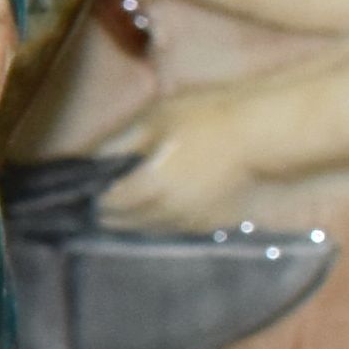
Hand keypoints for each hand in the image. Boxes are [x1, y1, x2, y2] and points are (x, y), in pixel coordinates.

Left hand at [101, 98, 269, 229]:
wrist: (263, 135)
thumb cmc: (207, 119)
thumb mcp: (155, 119)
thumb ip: (121, 143)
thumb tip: (93, 159)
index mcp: (149, 186)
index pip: (108, 204)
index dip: (93, 199)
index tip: (85, 192)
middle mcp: (167, 212)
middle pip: (127, 222)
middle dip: (110, 214)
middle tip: (100, 205)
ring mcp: (192, 221)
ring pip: (152, 229)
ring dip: (135, 221)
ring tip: (126, 210)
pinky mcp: (213, 222)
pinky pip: (178, 229)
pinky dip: (163, 223)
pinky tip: (160, 212)